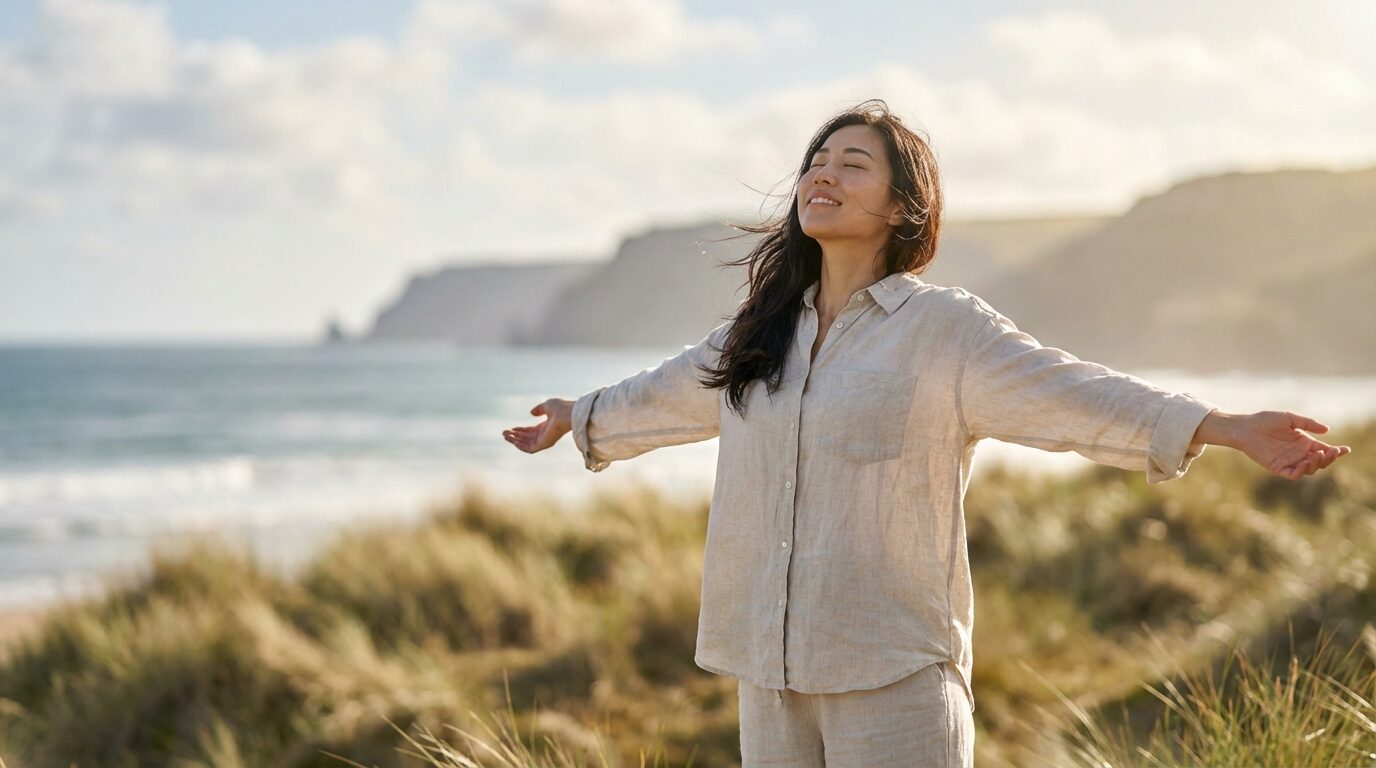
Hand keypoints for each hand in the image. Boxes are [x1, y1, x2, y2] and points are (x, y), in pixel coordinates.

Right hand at [502, 398, 572, 453]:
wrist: (568, 413)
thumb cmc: (561, 408)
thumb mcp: (547, 405)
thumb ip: (539, 409)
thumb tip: (531, 412)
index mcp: (545, 427)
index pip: (530, 432)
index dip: (520, 430)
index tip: (511, 428)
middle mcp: (544, 435)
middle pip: (526, 438)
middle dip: (515, 436)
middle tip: (504, 433)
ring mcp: (544, 441)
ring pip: (526, 444)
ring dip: (515, 441)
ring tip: (505, 435)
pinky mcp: (544, 444)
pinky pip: (529, 449)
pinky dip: (520, 446)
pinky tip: (513, 440)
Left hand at [1230, 411, 1351, 479]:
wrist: (1245, 427)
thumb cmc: (1265, 420)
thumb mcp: (1289, 418)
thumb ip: (1307, 423)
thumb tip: (1327, 430)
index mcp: (1304, 442)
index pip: (1324, 449)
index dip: (1336, 451)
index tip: (1346, 450)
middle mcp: (1299, 453)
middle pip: (1320, 461)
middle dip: (1329, 458)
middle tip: (1331, 451)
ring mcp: (1289, 461)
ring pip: (1310, 469)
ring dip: (1316, 464)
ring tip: (1316, 454)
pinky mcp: (1278, 468)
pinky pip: (1294, 474)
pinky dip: (1301, 471)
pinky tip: (1305, 463)